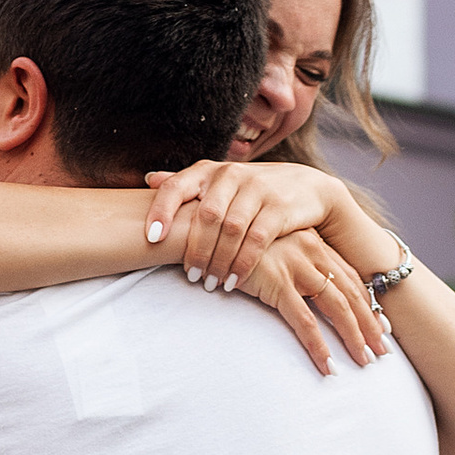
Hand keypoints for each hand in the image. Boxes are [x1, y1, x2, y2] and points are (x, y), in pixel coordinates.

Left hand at [142, 158, 341, 290]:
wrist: (306, 186)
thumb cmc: (251, 189)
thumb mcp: (220, 181)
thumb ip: (187, 183)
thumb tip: (148, 179)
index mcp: (209, 171)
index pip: (176, 187)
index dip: (161, 211)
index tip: (152, 239)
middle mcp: (231, 175)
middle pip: (206, 216)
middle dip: (196, 251)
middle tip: (191, 276)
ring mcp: (257, 189)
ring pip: (230, 231)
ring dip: (218, 262)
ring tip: (211, 283)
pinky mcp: (279, 207)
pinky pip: (256, 241)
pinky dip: (242, 264)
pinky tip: (234, 281)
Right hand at [228, 228, 393, 374]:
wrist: (198, 225)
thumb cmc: (228, 239)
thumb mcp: (267, 246)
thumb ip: (285, 261)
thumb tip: (298, 286)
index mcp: (311, 240)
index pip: (349, 277)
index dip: (367, 303)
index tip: (380, 324)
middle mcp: (310, 249)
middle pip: (351, 293)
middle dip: (369, 324)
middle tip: (382, 350)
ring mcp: (295, 265)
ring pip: (336, 308)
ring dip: (353, 337)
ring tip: (364, 361)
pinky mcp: (276, 281)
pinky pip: (304, 322)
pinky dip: (319, 346)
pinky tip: (328, 366)